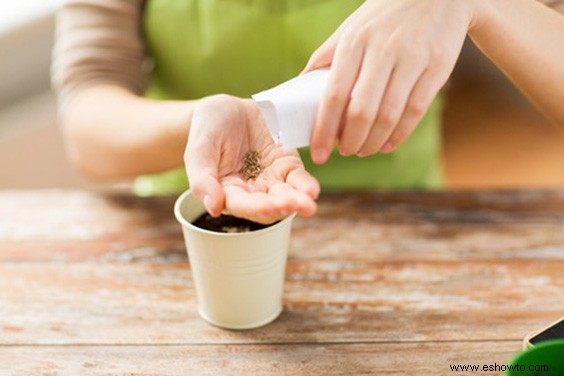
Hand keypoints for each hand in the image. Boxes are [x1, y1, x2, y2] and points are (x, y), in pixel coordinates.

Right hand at [185, 94, 319, 223]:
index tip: (268, 207)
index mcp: (226, 192)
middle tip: (294, 205)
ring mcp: (271, 179)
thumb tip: (213, 208)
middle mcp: (250, 191)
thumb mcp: (198, 149)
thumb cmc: (207, 129)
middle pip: (268, 206)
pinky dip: (306, 185)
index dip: (255, 208)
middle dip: (281, 207)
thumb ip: (202, 179)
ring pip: (286, 196)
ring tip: (307, 203)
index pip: (241, 205)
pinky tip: (312, 190)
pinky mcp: (287, 165)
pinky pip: (298, 179)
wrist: (227, 109)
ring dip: (298, 201)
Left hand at [304, 0, 473, 162]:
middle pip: (361, 111)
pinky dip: (399, 134)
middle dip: (350, 141)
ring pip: (389, 115)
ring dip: (373, 142)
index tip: (318, 153)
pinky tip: (388, 144)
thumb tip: (300, 84)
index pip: (333, 96)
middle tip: (344, 152)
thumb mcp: (352, 28)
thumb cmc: (385, 16)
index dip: (324, 130)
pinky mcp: (438, 67)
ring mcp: (412, 59)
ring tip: (363, 150)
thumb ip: (326, 55)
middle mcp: (382, 51)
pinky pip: (416, 110)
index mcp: (354, 43)